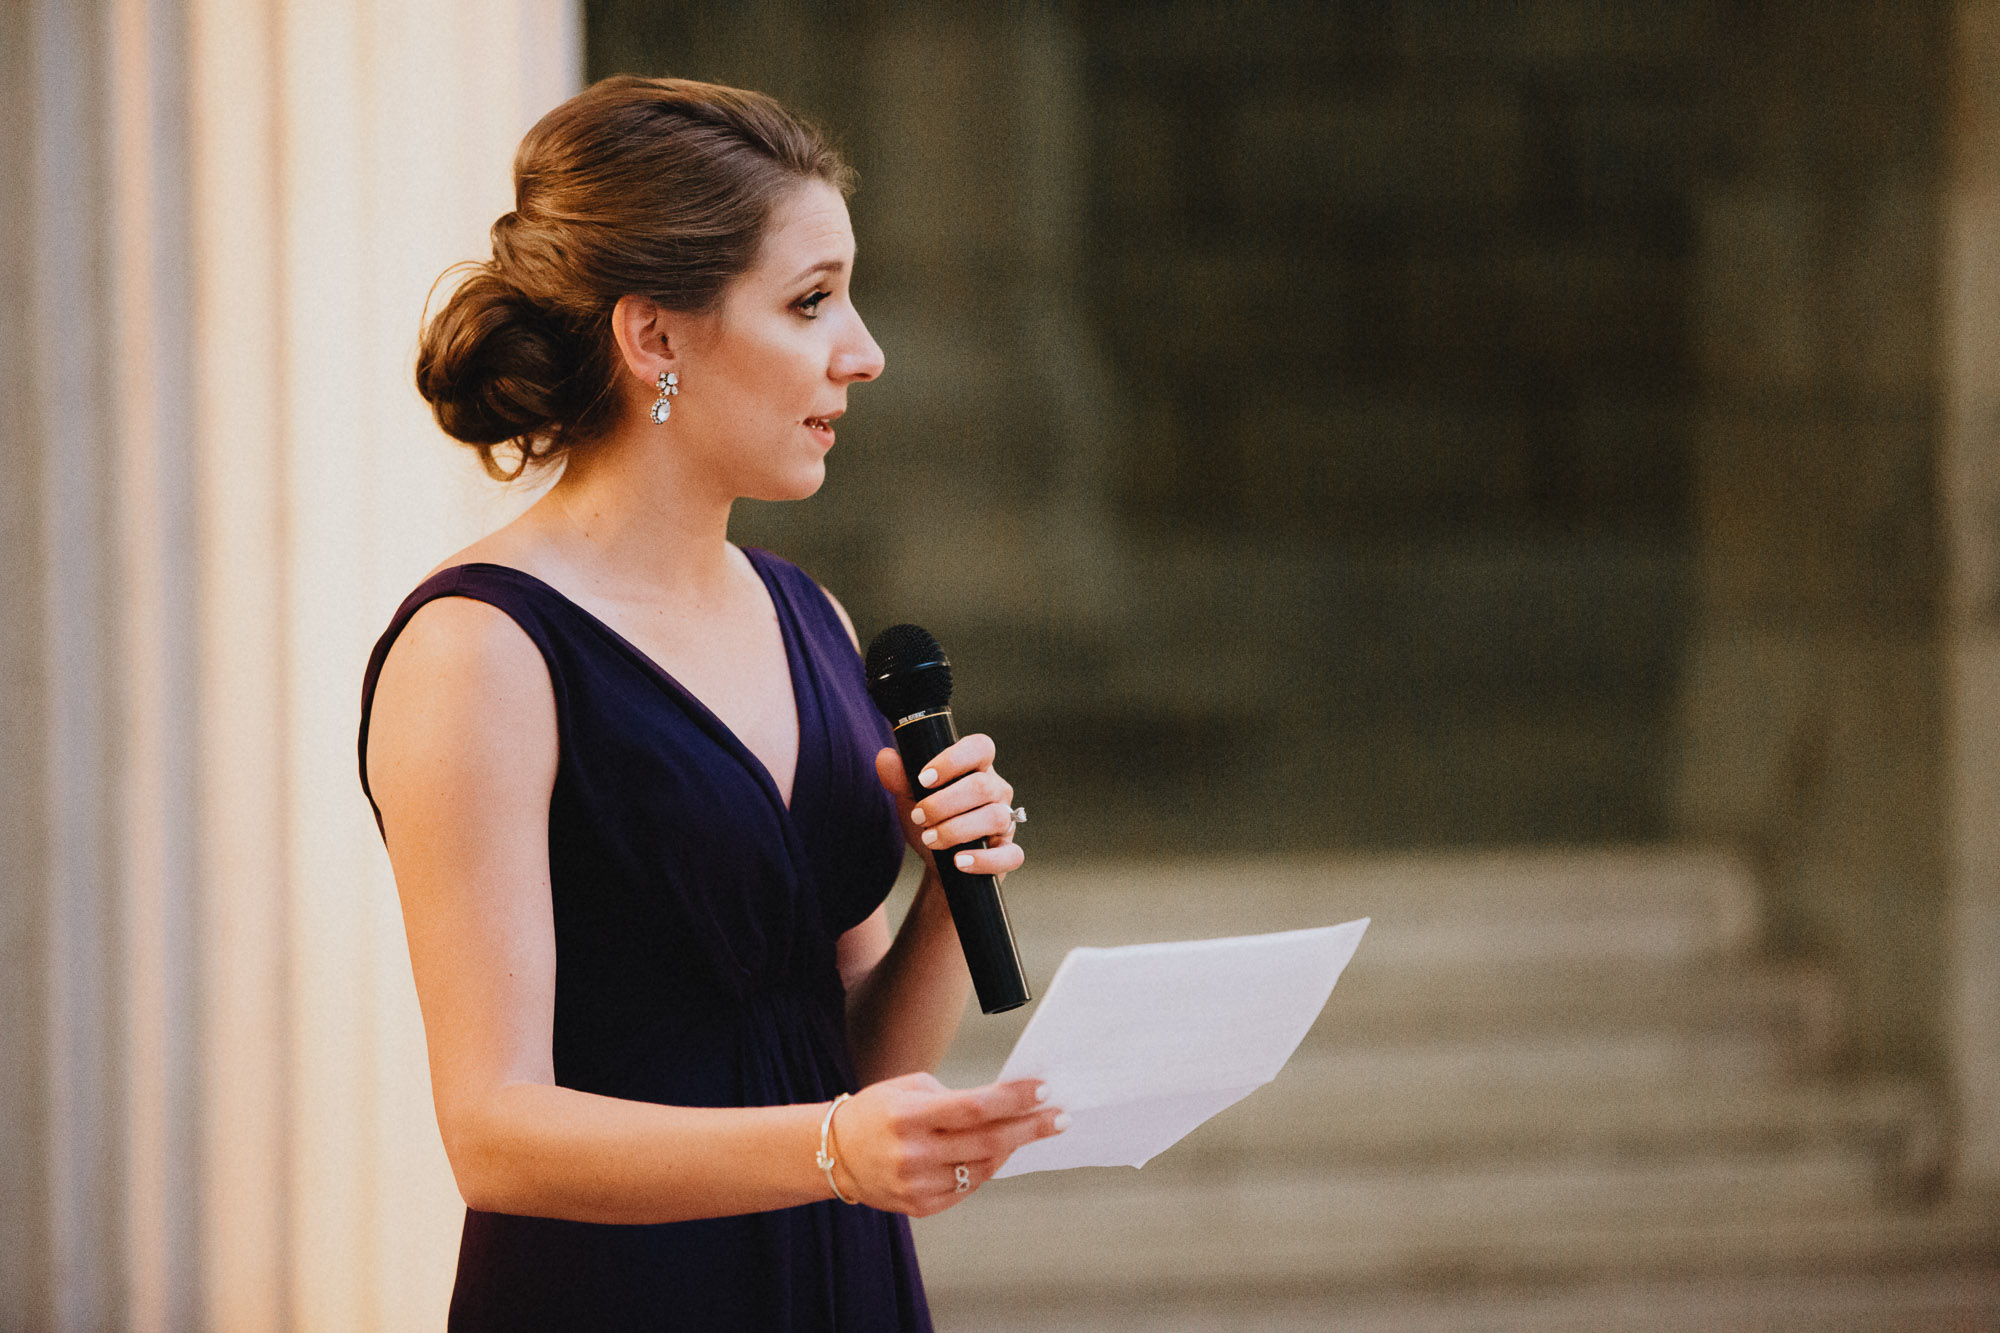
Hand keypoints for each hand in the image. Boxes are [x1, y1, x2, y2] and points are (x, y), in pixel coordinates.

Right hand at [829, 1073, 1065, 1215]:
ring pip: (983, 1168)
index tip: (1041, 1089)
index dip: (1013, 1099)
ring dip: (1010, 1148)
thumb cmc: (875, 1113)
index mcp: (909, 1116)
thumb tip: (1001, 1104)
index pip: (974, 1107)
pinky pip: (967, 1189)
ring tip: (1027, 1131)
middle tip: (1059, 1117)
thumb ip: (953, 1098)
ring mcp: (917, 1184)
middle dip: (1030, 1128)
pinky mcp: (919, 1206)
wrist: (834, 1154)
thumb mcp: (908, 1088)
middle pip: (988, 1141)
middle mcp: (913, 1153)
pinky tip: (994, 1153)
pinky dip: (984, 1169)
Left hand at [875, 734, 1023, 881]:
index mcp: (976, 768)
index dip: (953, 760)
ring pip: (995, 818)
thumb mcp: (910, 798)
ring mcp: (1006, 821)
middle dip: (943, 803)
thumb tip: (886, 757)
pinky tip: (958, 862)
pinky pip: (1009, 855)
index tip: (923, 779)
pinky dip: (983, 860)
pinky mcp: (1008, 852)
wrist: (937, 863)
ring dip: (956, 830)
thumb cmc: (930, 821)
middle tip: (918, 816)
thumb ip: (899, 778)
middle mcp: (997, 790)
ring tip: (930, 839)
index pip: (979, 747)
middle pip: (982, 786)